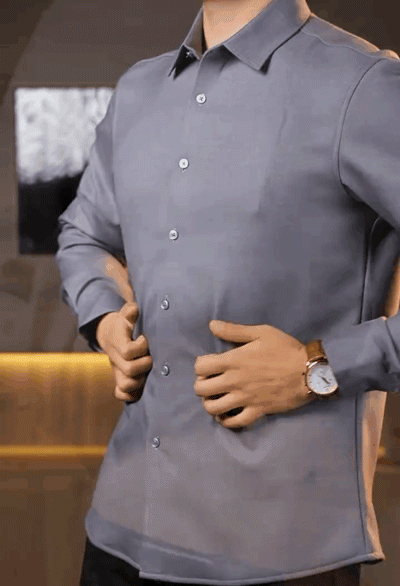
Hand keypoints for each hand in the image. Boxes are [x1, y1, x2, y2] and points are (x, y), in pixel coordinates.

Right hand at [97, 302, 152, 401]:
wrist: (111, 334)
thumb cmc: (125, 323)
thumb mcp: (127, 313)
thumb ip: (130, 311)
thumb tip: (134, 309)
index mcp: (118, 342)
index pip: (127, 351)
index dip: (140, 347)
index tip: (145, 339)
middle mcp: (116, 359)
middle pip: (129, 370)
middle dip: (145, 364)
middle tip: (151, 357)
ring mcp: (117, 370)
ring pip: (125, 385)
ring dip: (140, 381)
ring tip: (148, 372)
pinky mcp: (119, 379)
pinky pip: (121, 394)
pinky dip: (131, 395)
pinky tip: (141, 388)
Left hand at [194, 320, 313, 428]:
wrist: (309, 372)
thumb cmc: (286, 349)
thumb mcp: (261, 332)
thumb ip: (234, 331)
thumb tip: (212, 325)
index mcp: (233, 361)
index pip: (200, 367)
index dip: (200, 365)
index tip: (208, 364)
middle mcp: (234, 381)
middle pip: (201, 390)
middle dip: (201, 385)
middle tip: (210, 381)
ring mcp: (244, 399)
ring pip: (213, 409)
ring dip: (210, 403)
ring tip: (216, 397)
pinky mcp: (256, 411)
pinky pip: (234, 422)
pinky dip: (226, 420)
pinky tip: (226, 414)